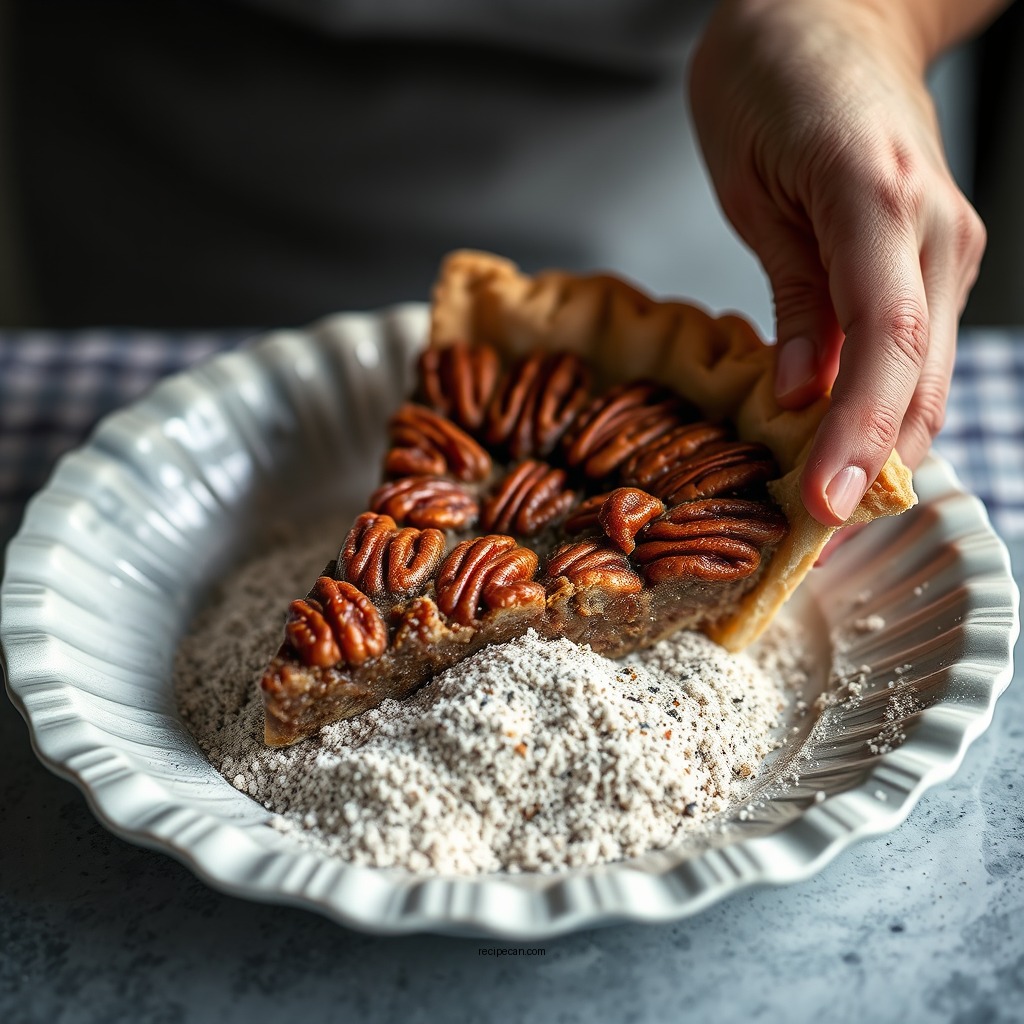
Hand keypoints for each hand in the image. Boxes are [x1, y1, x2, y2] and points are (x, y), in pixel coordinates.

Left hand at [690, 0, 986, 526]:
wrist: (833, 12)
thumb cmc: (775, 79)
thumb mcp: (753, 186)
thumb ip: (791, 296)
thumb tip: (798, 397)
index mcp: (876, 202)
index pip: (883, 344)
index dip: (856, 436)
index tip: (820, 508)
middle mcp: (934, 231)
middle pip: (918, 379)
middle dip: (871, 469)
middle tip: (813, 547)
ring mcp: (947, 246)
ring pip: (926, 377)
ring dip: (883, 452)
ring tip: (824, 517)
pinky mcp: (937, 259)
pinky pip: (916, 353)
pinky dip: (886, 411)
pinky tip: (847, 449)